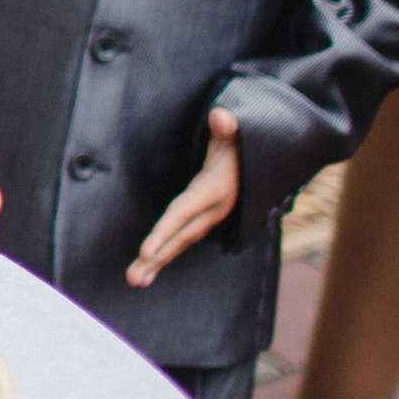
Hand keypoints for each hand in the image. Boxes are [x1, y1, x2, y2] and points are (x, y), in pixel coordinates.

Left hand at [126, 107, 238, 287]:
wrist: (267, 162)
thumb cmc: (242, 143)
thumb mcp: (237, 134)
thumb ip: (228, 128)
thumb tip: (221, 117)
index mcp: (213, 192)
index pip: (183, 214)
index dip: (164, 232)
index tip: (144, 252)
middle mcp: (211, 211)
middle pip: (179, 237)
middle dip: (156, 258)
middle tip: (132, 279)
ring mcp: (208, 218)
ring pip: (179, 243)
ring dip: (157, 263)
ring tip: (134, 281)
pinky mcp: (203, 220)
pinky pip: (181, 240)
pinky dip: (164, 255)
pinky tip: (148, 270)